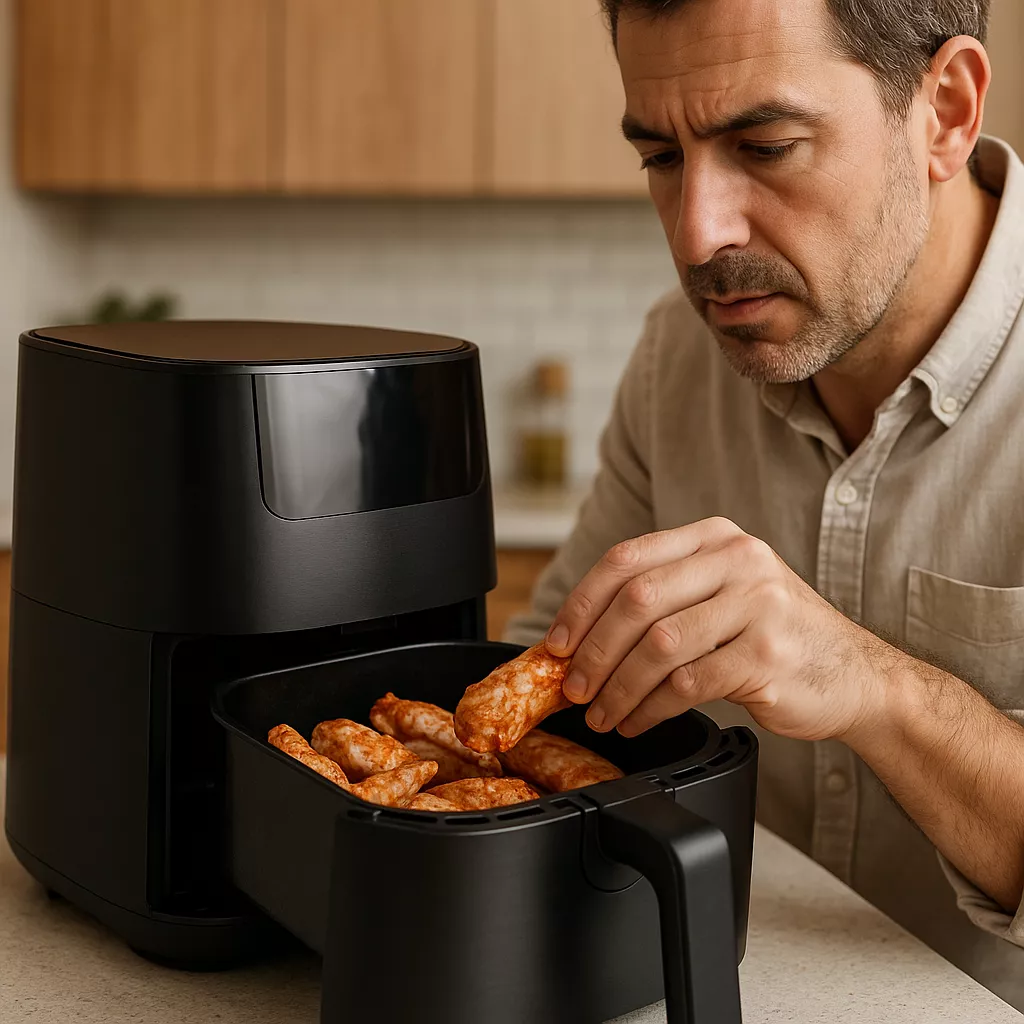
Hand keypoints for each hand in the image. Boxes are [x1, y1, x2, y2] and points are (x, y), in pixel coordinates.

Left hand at [545, 518, 894, 741]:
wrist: (856, 676)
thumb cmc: (776, 636)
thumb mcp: (725, 594)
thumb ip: (666, 598)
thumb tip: (579, 638)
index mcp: (716, 537)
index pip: (627, 559)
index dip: (581, 603)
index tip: (556, 642)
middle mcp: (739, 560)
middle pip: (636, 601)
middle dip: (593, 651)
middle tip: (572, 686)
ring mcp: (759, 605)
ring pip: (658, 646)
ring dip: (618, 687)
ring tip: (601, 712)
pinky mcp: (768, 655)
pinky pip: (688, 684)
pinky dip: (650, 708)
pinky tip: (637, 720)